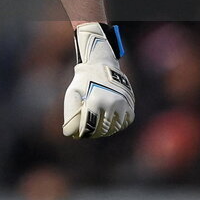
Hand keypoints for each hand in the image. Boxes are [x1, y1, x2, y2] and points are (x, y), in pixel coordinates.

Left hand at [62, 22, 134, 138]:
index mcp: (95, 101)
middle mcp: (111, 103)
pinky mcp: (130, 105)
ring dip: (106, 130)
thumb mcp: (72, 93)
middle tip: (88, 131)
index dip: (83, 133)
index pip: (89, 128)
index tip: (79, 134)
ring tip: (97, 126)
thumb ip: (70, 113)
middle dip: (93, 133)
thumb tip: (69, 133)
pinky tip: (109, 120)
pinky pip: (125, 123)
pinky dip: (118, 125)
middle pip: (102, 130)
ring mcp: (123, 104)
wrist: (102, 65)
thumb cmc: (84, 81)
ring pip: (115, 128)